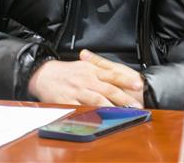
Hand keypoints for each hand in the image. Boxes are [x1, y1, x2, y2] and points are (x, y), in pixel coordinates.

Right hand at [28, 57, 142, 107]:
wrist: (44, 74)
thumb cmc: (66, 71)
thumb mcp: (84, 65)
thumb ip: (99, 66)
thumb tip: (116, 71)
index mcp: (92, 71)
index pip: (113, 74)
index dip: (127, 79)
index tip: (139, 84)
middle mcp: (87, 80)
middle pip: (108, 89)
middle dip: (124, 98)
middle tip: (136, 105)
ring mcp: (78, 91)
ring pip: (97, 99)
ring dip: (111, 107)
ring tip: (123, 113)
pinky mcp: (68, 101)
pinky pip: (81, 109)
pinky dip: (91, 114)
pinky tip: (99, 119)